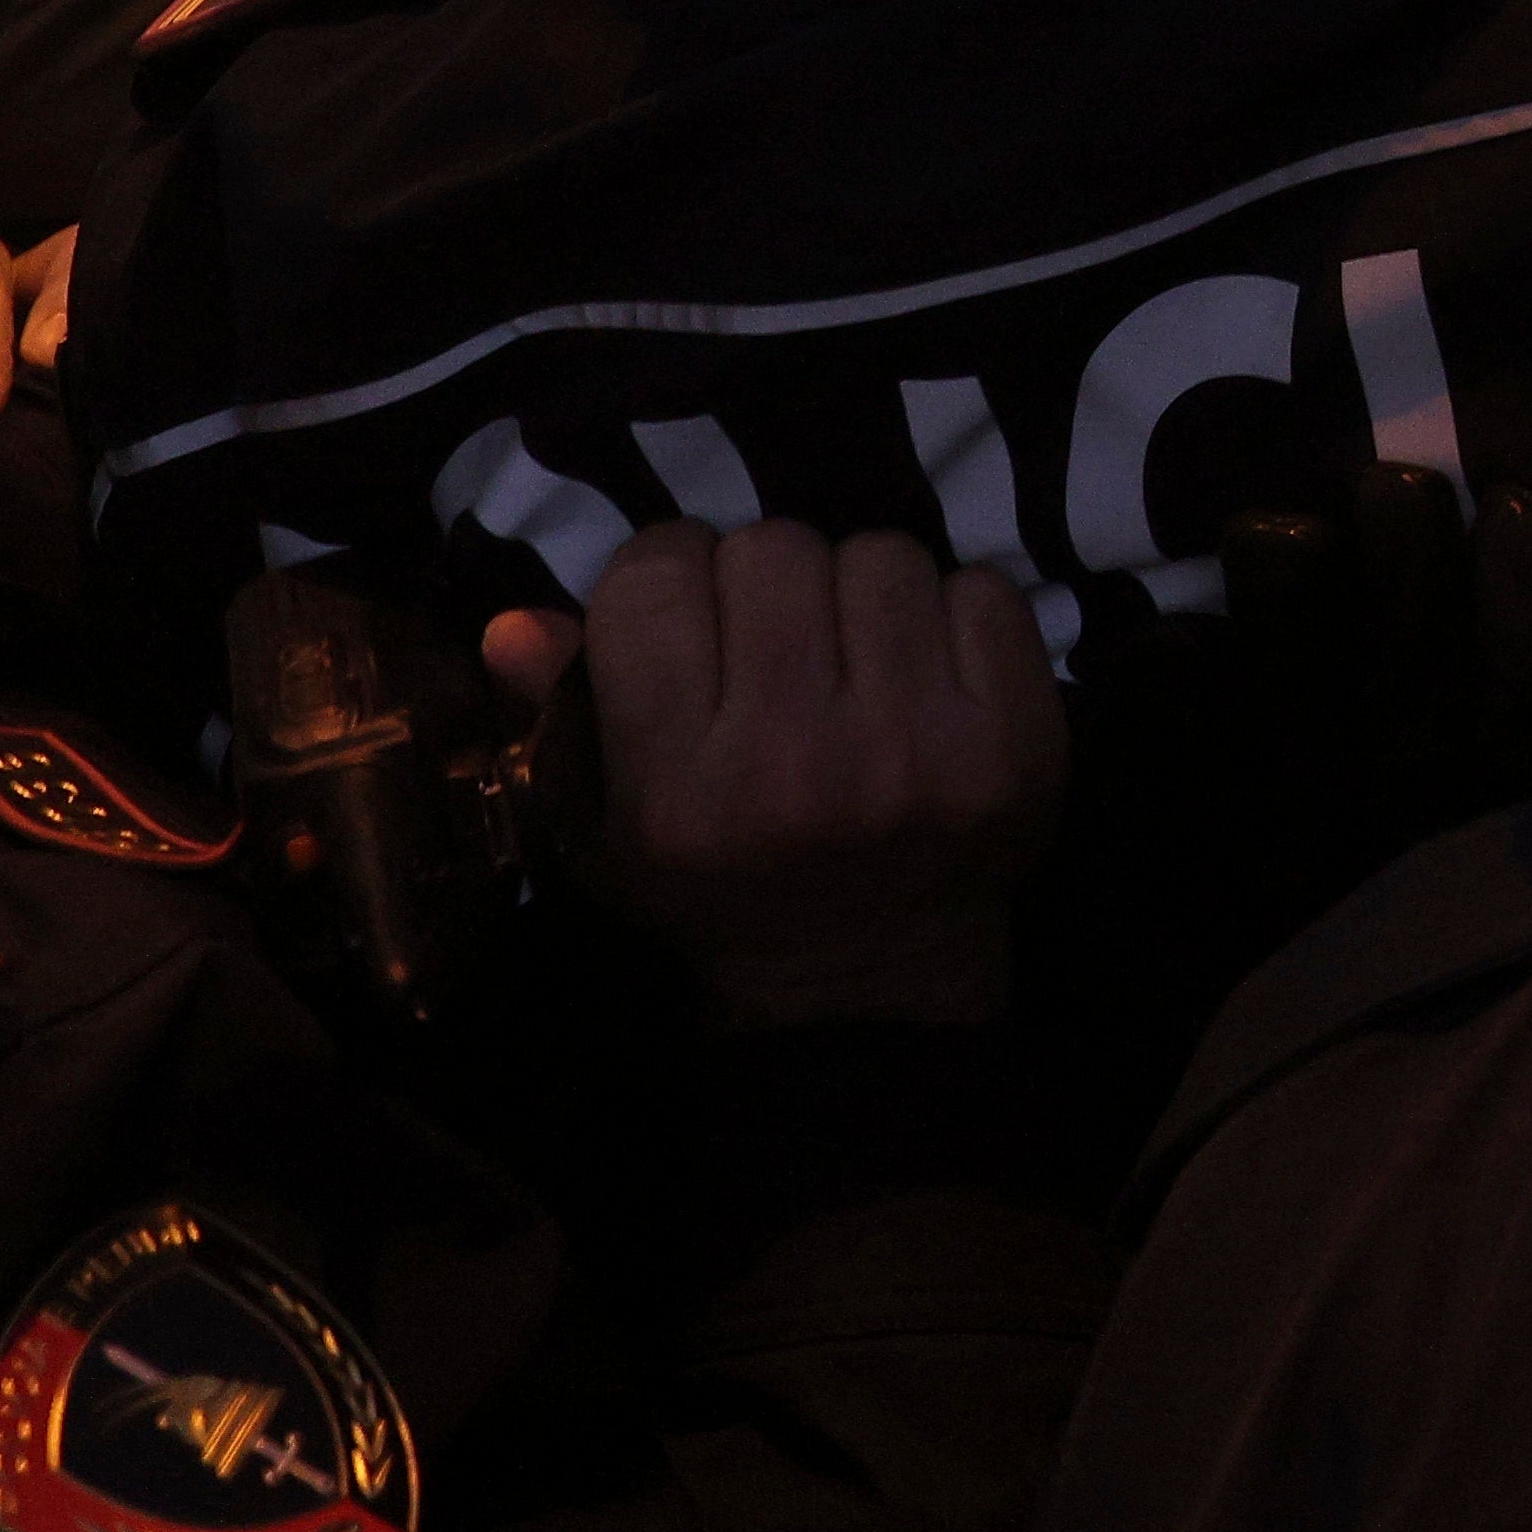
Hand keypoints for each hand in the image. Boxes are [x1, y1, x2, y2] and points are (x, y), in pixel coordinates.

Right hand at [476, 520, 1060, 1030]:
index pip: (655, 576)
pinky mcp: (1016, 742)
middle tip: (777, 644)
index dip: (667, 576)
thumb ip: (563, 714)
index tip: (687, 615)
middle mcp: (797, 763)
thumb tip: (515, 619)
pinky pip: (983, 591)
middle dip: (768, 583)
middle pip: (774, 546)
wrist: (864, 984)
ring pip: (881, 554)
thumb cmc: (719, 890)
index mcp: (680, 787)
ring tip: (853, 661)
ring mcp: (918, 750)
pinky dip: (956, 616)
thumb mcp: (610, 830)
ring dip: (862, 593)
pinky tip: (929, 679)